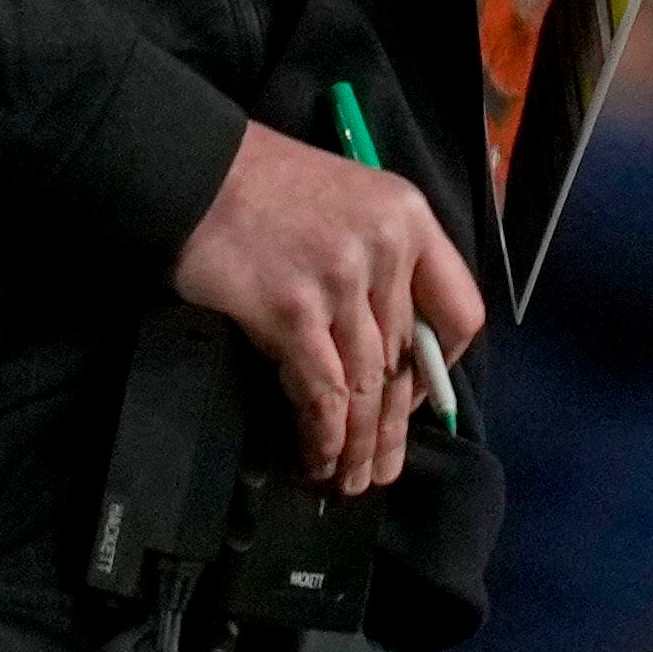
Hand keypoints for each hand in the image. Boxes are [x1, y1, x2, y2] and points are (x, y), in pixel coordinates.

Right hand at [173, 120, 486, 495]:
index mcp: (409, 218)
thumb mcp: (350, 201)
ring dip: (360, 444)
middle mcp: (386, 251)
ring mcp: (341, 283)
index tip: (414, 393)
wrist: (193, 170)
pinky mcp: (293, 313)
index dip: (440, 366)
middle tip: (384, 469)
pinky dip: (324, 436)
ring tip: (352, 480)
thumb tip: (387, 344)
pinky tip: (319, 460)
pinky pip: (324, 393)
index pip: (459, 310)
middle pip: (405, 361)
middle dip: (394, 426)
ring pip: (368, 387)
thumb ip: (380, 261)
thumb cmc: (263, 183)